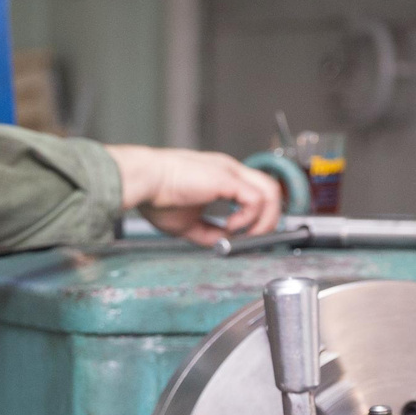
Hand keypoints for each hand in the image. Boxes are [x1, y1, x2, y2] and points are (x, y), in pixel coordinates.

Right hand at [106, 145, 285, 245]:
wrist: (144, 181)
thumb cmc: (156, 197)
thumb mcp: (187, 224)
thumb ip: (209, 233)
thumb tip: (225, 244)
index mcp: (220, 177)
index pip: (255, 191)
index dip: (259, 214)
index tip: (251, 234)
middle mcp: (229, 171)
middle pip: (270, 189)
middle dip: (270, 217)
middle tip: (258, 238)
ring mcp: (231, 172)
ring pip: (271, 191)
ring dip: (266, 219)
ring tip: (249, 235)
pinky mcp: (228, 178)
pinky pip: (256, 199)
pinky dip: (250, 218)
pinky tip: (232, 228)